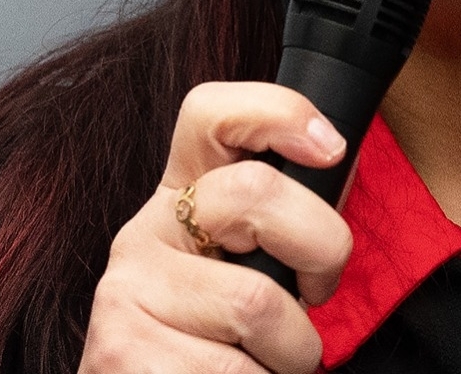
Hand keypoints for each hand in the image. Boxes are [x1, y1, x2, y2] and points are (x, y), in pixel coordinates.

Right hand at [78, 82, 352, 372]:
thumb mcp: (247, 269)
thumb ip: (285, 222)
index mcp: (181, 200)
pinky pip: (235, 371)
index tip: (332, 149)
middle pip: (256, 193)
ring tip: (264, 363)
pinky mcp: (122, 352)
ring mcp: (126, 291)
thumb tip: (338, 162)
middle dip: (322, 251)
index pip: (210, 113)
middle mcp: (145, 233)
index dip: (278, 112)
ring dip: (293, 352)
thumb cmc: (216, 347)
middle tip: (315, 297)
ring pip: (257, 303)